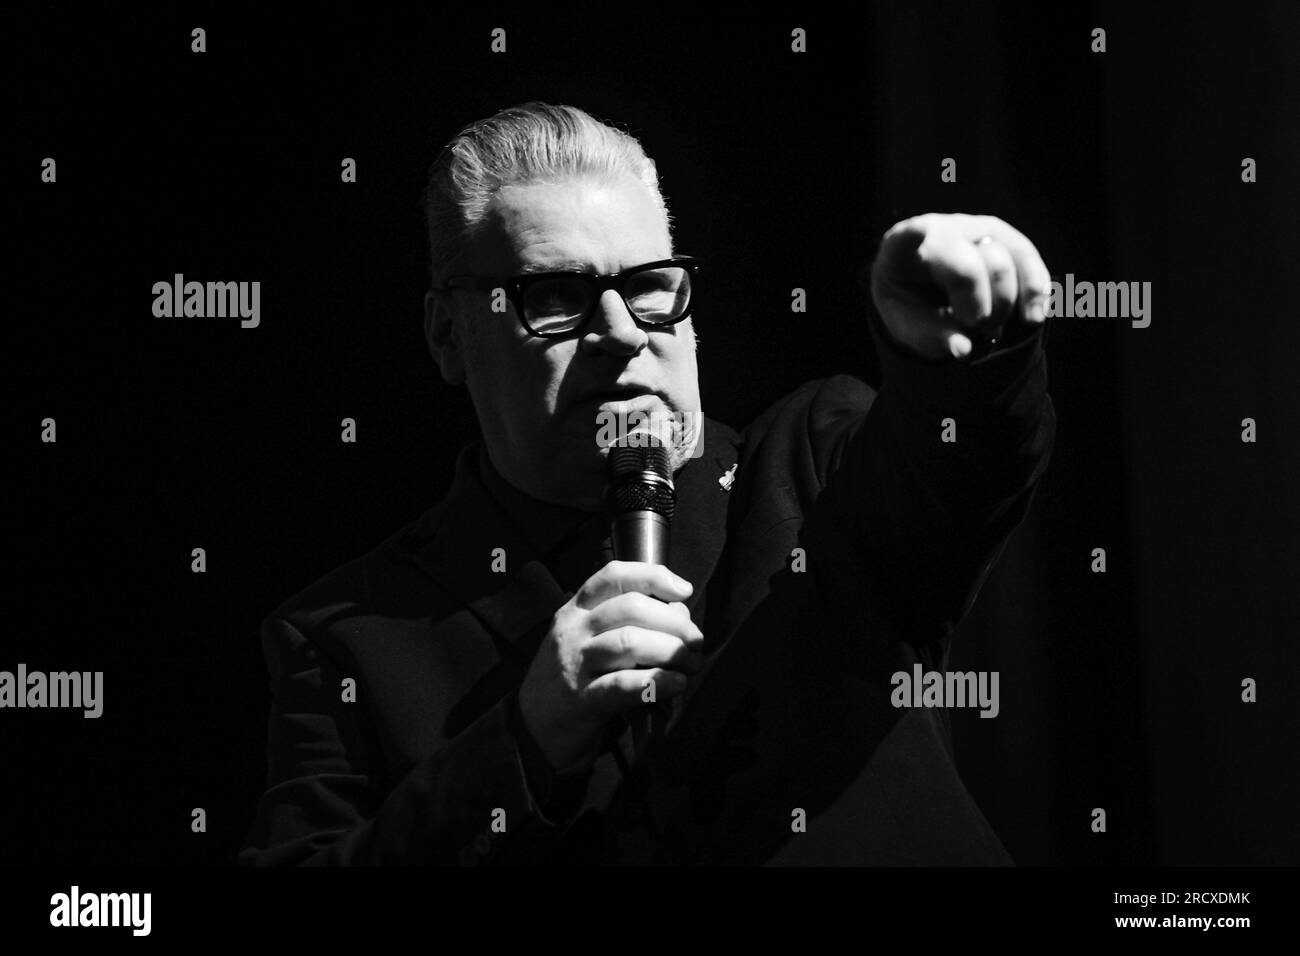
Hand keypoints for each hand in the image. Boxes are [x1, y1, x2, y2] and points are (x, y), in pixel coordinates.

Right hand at [517, 561, 703, 770]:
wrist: (531, 731)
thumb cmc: (573, 680)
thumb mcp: (587, 641)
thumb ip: (624, 623)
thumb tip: (678, 616)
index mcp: (576, 611)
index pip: (614, 575)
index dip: (653, 576)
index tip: (683, 591)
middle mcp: (573, 631)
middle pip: (631, 607)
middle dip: (674, 621)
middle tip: (695, 642)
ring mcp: (575, 665)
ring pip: (630, 641)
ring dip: (671, 651)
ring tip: (690, 665)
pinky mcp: (582, 701)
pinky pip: (624, 685)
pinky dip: (656, 681)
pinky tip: (675, 684)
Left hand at [870, 213, 1049, 360]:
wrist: (932, 292)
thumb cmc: (914, 307)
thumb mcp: (910, 327)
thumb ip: (930, 338)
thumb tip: (964, 348)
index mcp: (900, 251)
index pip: (903, 239)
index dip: (912, 235)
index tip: (918, 232)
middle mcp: (939, 231)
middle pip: (968, 266)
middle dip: (977, 309)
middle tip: (973, 328)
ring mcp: (974, 228)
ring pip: (1003, 262)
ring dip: (1004, 306)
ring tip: (991, 329)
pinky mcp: (1005, 236)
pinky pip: (1028, 260)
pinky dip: (1036, 292)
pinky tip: (1034, 317)